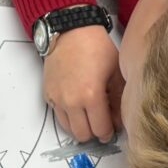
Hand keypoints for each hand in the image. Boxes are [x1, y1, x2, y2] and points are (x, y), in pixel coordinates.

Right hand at [43, 25, 123, 142]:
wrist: (71, 32)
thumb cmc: (96, 48)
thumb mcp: (116, 72)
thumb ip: (119, 100)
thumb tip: (118, 121)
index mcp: (91, 96)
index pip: (101, 130)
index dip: (109, 132)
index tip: (112, 128)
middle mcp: (71, 101)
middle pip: (83, 135)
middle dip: (94, 132)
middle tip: (101, 123)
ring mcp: (57, 99)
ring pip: (69, 129)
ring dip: (80, 126)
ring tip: (89, 114)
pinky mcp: (48, 95)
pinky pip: (59, 116)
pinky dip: (69, 116)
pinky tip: (77, 104)